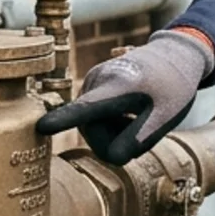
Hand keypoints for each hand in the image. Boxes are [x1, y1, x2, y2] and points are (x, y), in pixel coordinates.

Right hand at [35, 29, 212, 162]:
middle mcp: (95, 82)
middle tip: (146, 121)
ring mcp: (88, 85)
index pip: (86, 109)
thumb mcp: (167, 116)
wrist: (173, 57)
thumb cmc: (173, 87)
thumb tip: (112, 158)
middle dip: (119, 139)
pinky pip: (95, 122)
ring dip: (118, 133)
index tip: (41, 126)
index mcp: (116, 87)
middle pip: (95, 135)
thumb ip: (140, 139)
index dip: (63, 120)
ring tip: (138, 112)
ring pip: (95, 131)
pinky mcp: (87, 90)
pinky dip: (114, 124)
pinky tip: (131, 109)